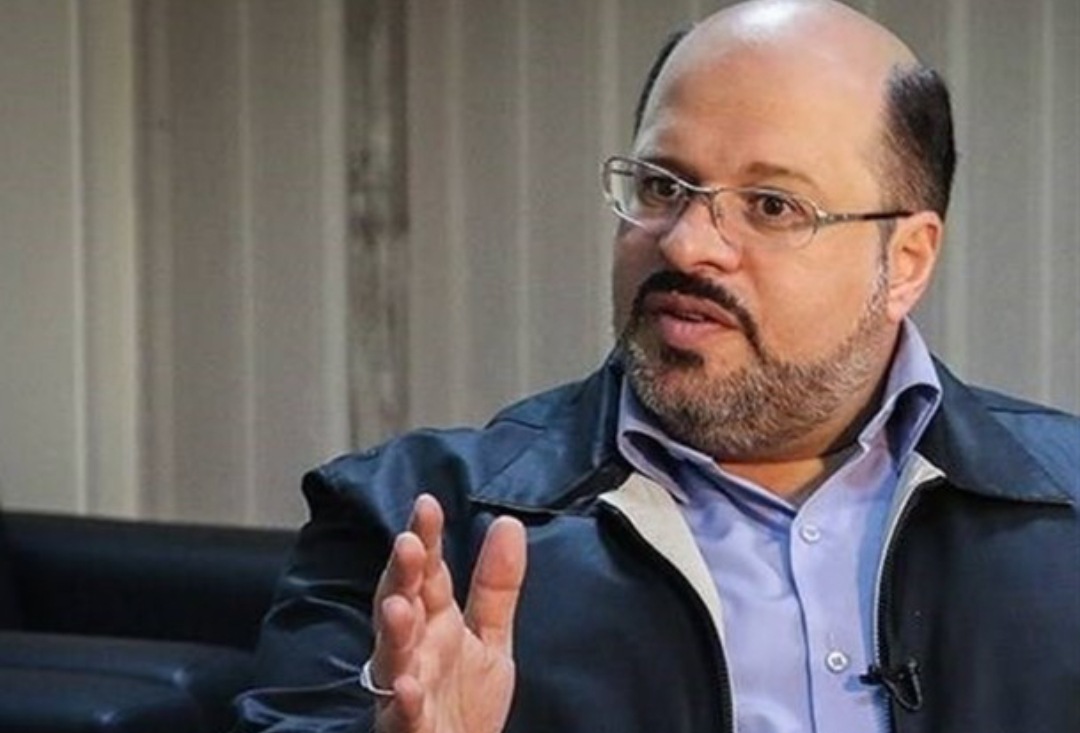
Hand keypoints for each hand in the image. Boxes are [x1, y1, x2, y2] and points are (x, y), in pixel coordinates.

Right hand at [368, 494, 526, 732]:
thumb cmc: (464, 701)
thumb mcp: (490, 638)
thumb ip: (496, 585)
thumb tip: (508, 522)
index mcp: (433, 622)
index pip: (428, 572)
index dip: (426, 539)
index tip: (427, 504)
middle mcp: (413, 648)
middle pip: (401, 603)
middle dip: (402, 575)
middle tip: (408, 543)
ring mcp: (404, 687)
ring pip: (391, 657)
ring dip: (392, 633)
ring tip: (399, 606)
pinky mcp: (408, 727)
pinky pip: (402, 715)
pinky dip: (403, 701)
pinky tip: (409, 687)